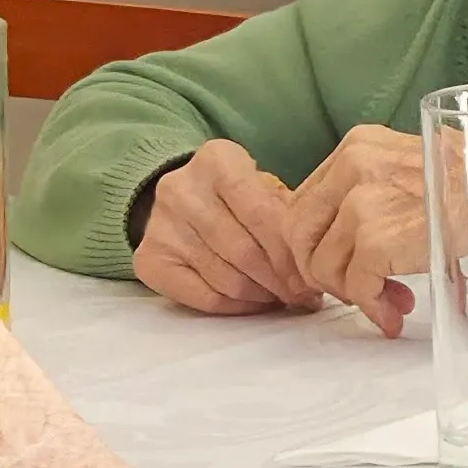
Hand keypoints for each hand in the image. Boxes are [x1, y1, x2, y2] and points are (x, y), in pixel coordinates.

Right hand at [130, 143, 320, 317]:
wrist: (179, 197)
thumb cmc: (236, 195)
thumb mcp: (262, 186)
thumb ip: (288, 214)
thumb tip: (319, 263)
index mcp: (216, 160)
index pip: (263, 215)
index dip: (291, 253)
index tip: (313, 276)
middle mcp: (181, 189)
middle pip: (244, 251)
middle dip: (281, 280)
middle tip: (304, 295)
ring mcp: (160, 226)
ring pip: (227, 279)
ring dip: (263, 296)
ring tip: (284, 298)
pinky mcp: (149, 260)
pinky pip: (203, 297)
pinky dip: (236, 307)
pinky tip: (255, 303)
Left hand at [280, 123, 467, 337]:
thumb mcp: (414, 167)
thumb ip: (373, 194)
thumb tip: (344, 246)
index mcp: (358, 147)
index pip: (306, 202)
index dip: (318, 243)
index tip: (344, 267)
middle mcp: (352, 167)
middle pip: (299, 234)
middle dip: (325, 271)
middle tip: (359, 290)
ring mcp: (361, 203)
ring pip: (321, 266)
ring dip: (354, 294)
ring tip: (391, 302)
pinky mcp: (376, 239)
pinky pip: (355, 286)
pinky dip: (373, 306)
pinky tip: (396, 312)